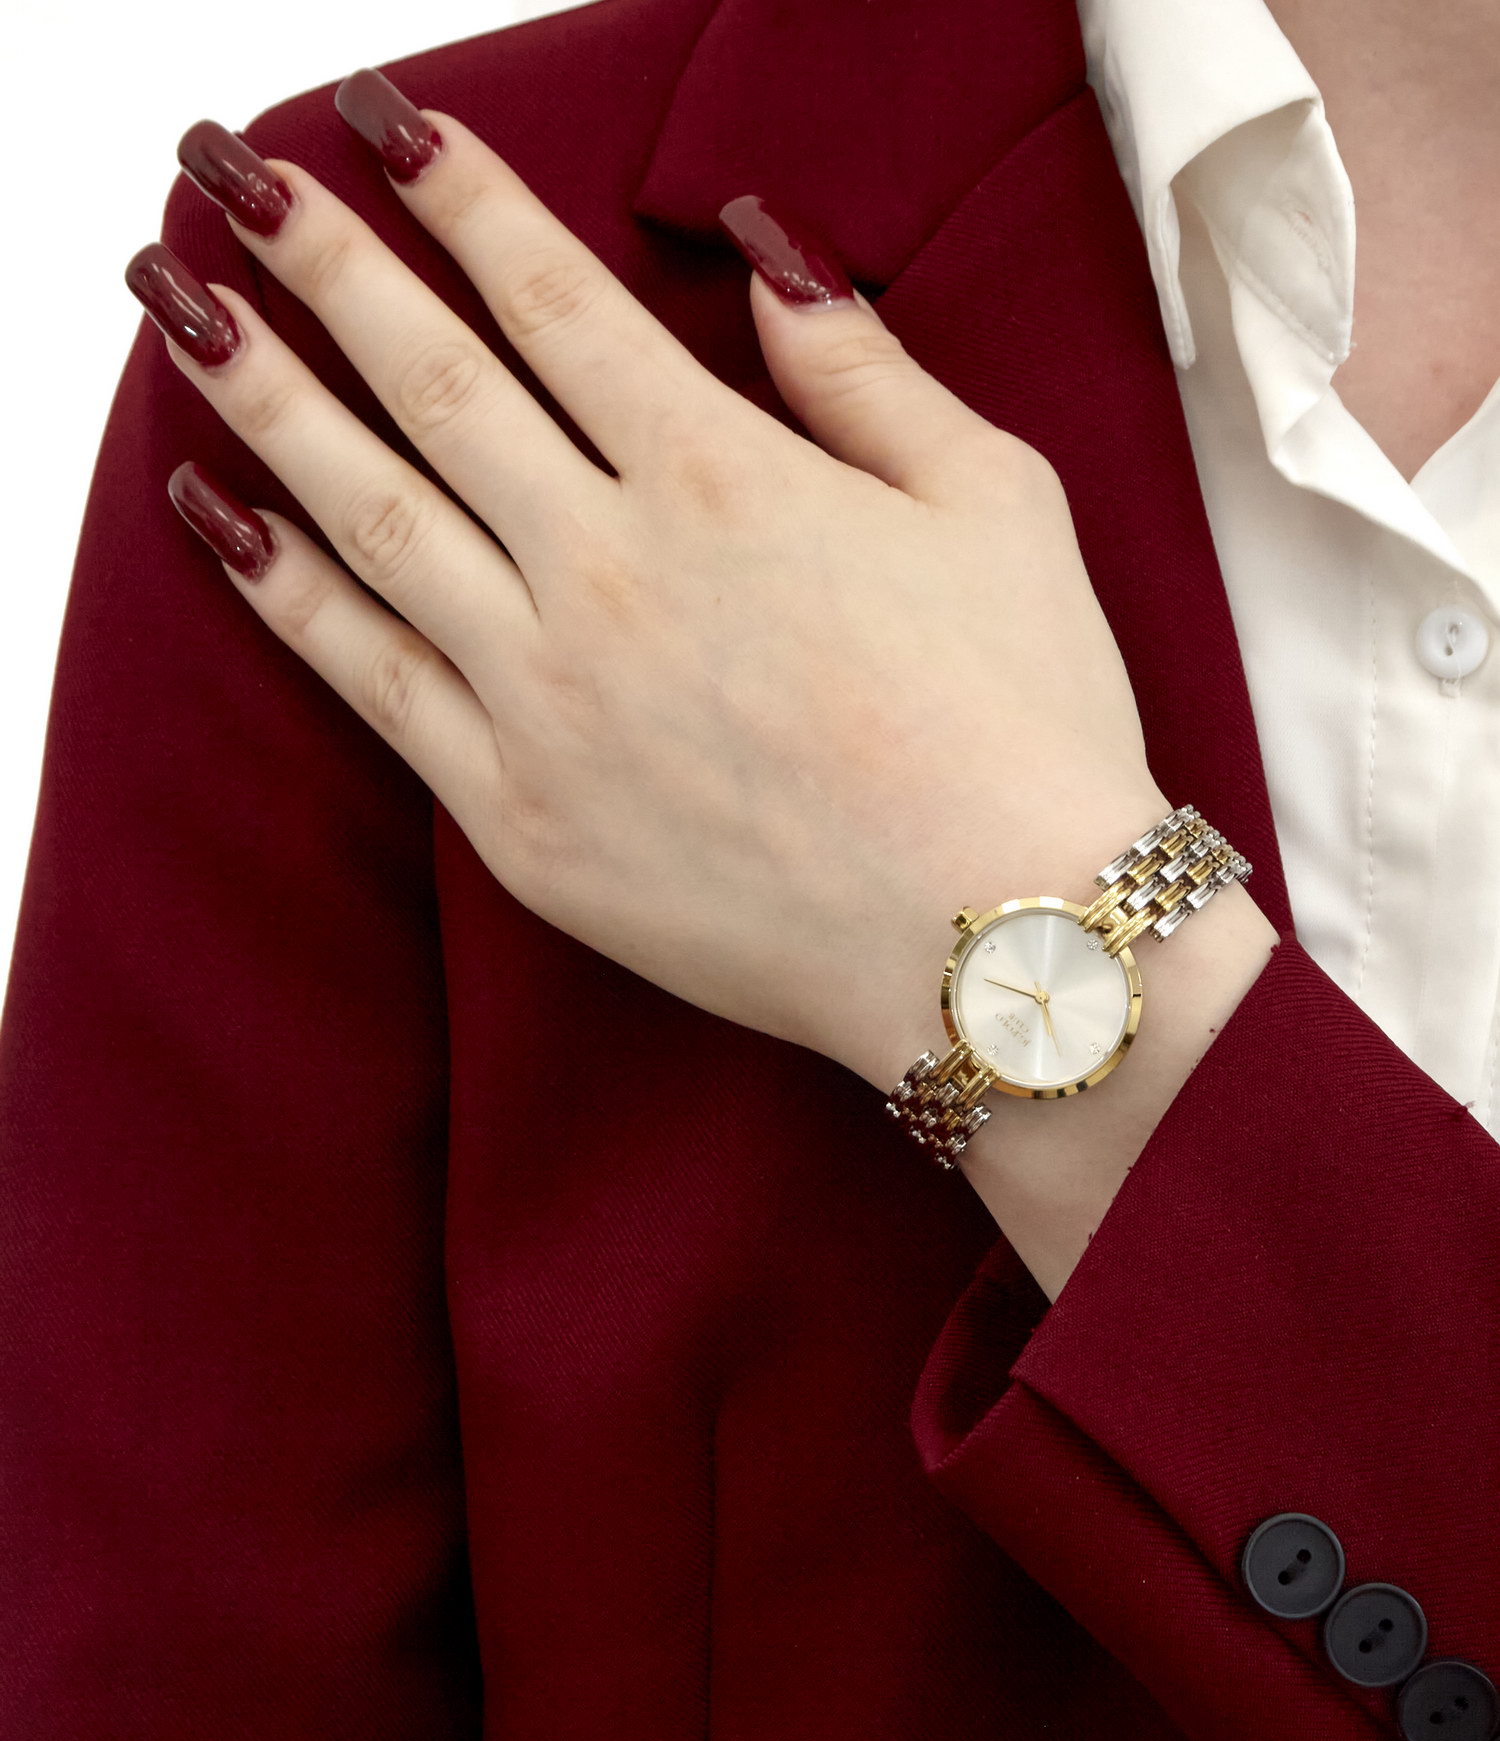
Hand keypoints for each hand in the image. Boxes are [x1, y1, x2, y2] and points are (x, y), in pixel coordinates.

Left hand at [131, 69, 1168, 1097]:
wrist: (1004, 949)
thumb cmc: (1024, 729)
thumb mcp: (996, 506)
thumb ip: (866, 376)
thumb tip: (772, 259)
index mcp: (725, 478)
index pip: (556, 301)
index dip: (462, 199)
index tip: (384, 127)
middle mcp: (612, 570)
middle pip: (433, 381)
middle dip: (325, 260)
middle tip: (237, 178)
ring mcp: (551, 698)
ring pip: (373, 515)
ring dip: (267, 396)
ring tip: (186, 311)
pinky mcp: (522, 817)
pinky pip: (375, 684)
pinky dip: (290, 595)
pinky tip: (225, 521)